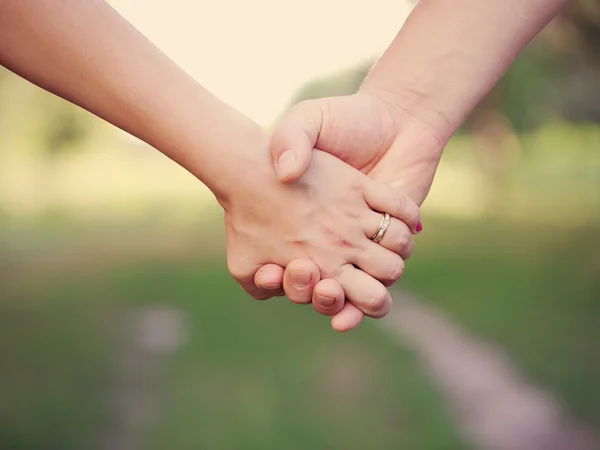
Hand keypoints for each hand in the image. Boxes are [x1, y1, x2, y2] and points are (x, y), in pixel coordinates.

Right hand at [254, 91, 442, 330]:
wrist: (394, 116)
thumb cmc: (344, 119)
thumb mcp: (306, 118)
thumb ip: (289, 138)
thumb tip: (287, 172)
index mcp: (308, 224)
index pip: (295, 270)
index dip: (285, 279)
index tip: (271, 270)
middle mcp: (338, 241)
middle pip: (331, 295)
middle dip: (323, 300)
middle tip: (315, 282)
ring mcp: (369, 242)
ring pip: (364, 292)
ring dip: (353, 296)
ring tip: (334, 282)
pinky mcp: (397, 237)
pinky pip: (390, 270)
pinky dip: (382, 278)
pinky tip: (366, 267)